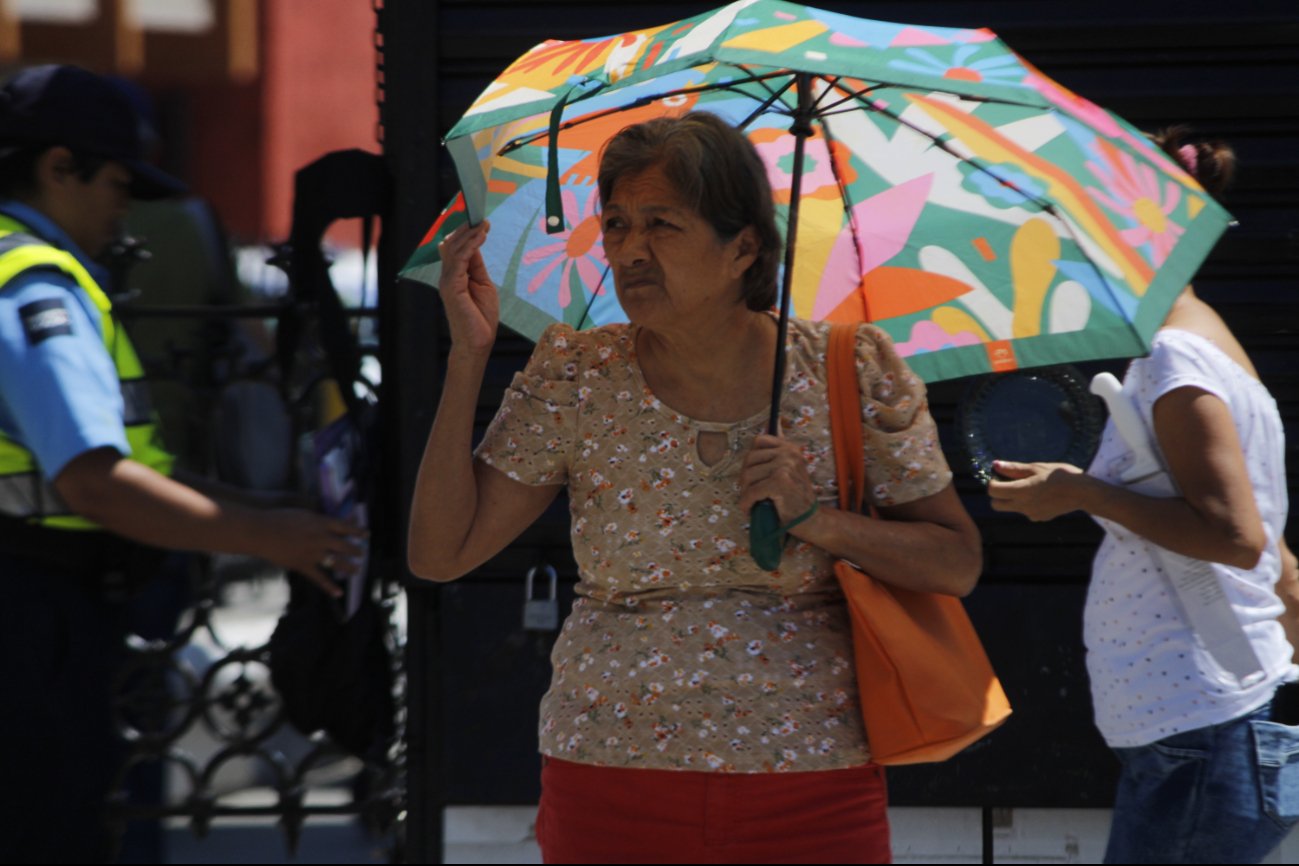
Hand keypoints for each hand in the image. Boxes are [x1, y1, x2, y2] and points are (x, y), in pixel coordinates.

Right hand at [258, 508, 368, 596]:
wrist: (261, 531)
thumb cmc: (279, 518)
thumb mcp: (302, 513)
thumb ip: (318, 518)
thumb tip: (329, 521)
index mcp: (321, 523)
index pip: (346, 527)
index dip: (358, 531)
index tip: (367, 534)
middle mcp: (321, 538)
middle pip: (345, 546)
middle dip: (357, 550)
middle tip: (363, 553)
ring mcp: (313, 553)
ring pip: (338, 562)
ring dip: (350, 567)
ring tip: (358, 570)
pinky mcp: (303, 566)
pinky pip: (320, 578)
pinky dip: (330, 586)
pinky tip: (339, 593)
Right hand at [438, 221, 498, 355]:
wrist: (477, 342)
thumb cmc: (481, 317)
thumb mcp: (483, 285)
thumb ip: (476, 266)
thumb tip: (475, 246)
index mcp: (454, 276)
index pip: (457, 249)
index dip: (467, 234)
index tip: (481, 222)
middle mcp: (447, 276)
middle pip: (453, 245)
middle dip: (466, 230)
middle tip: (481, 217)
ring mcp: (447, 281)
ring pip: (455, 250)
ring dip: (470, 235)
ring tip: (483, 224)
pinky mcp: (452, 286)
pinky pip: (460, 260)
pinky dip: (471, 246)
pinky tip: (480, 237)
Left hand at [738, 433, 818, 531]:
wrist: (811, 519)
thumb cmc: (796, 496)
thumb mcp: (790, 468)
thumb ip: (780, 448)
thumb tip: (774, 421)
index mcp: (790, 448)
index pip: (759, 441)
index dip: (751, 460)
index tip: (753, 476)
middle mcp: (789, 454)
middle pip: (749, 458)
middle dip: (744, 478)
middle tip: (749, 492)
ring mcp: (785, 467)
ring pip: (748, 475)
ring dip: (745, 492)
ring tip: (751, 502)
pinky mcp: (780, 483)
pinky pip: (751, 491)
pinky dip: (746, 503)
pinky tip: (749, 510)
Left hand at [986, 460, 1086, 521]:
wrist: (1083, 492)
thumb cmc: (1060, 475)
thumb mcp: (1037, 467)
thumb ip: (1014, 468)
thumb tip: (995, 465)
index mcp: (1021, 491)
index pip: (993, 491)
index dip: (993, 482)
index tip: (1001, 476)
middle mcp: (1023, 506)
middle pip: (996, 504)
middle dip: (998, 494)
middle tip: (1010, 483)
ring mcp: (1031, 514)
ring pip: (1010, 508)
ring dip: (1012, 499)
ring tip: (1029, 487)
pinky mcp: (1039, 518)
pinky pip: (1025, 511)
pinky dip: (1026, 504)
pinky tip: (1041, 495)